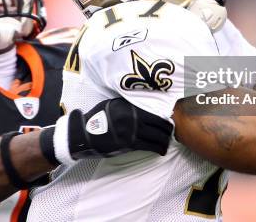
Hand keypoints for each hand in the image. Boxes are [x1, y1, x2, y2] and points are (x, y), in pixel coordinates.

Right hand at [40, 98, 172, 164]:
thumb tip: (146, 108)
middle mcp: (133, 117)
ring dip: (165, 141)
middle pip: (159, 124)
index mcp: (129, 106)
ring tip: (166, 142)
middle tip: (170, 133)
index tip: (168, 121)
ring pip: (157, 137)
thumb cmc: (98, 119)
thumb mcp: (113, 105)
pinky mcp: (129, 144)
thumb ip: (129, 106)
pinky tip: (161, 150)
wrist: (84, 135)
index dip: (165, 118)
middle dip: (168, 130)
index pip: (154, 111)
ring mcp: (131, 131)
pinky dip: (158, 148)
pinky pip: (149, 146)